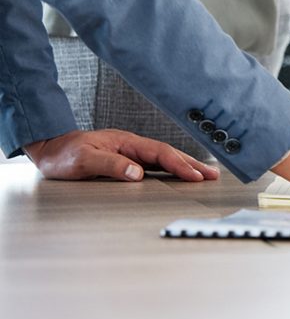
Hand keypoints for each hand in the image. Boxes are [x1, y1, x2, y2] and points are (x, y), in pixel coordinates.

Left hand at [23, 130, 219, 181]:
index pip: (160, 153)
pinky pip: (155, 164)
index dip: (180, 165)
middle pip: (169, 154)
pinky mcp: (126, 160)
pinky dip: (171, 169)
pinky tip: (178, 175)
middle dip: (192, 164)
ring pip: (164, 159)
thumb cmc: (62, 154)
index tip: (195, 176)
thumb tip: (138, 172)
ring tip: (204, 175)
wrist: (48, 149)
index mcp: (126, 142)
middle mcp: (132, 146)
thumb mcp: (83, 159)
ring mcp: (130, 152)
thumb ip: (110, 164)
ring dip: (185, 166)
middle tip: (213, 175)